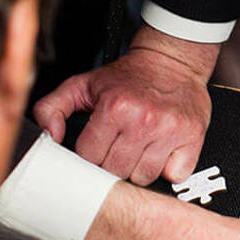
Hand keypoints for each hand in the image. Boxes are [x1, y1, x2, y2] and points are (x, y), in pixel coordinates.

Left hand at [33, 26, 217, 185]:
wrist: (172, 61)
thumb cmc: (129, 77)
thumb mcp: (82, 85)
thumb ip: (51, 108)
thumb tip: (48, 137)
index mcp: (114, 107)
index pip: (89, 158)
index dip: (90, 154)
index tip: (96, 145)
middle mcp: (143, 120)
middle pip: (115, 172)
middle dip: (113, 163)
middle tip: (118, 145)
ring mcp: (170, 131)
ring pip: (143, 178)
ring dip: (139, 168)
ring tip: (140, 147)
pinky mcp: (192, 138)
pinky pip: (174, 175)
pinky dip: (167, 168)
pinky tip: (161, 151)